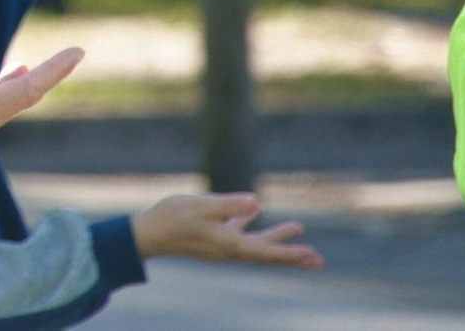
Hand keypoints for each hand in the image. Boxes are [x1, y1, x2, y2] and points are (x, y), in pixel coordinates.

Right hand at [132, 193, 322, 269]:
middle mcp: (228, 248)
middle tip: (317, 259)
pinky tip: (256, 211)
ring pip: (256, 242)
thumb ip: (228, 205)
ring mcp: (220, 244)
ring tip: (297, 228)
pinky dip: (252, 224)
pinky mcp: (211, 236)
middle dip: (292, 254)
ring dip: (277, 237)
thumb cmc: (172, 218)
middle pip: (267, 253)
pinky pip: (239, 233)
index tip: (312, 255)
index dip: (290, 253)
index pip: (266, 252)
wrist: (147, 234)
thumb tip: (256, 203)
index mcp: (229, 244)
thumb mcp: (201, 207)